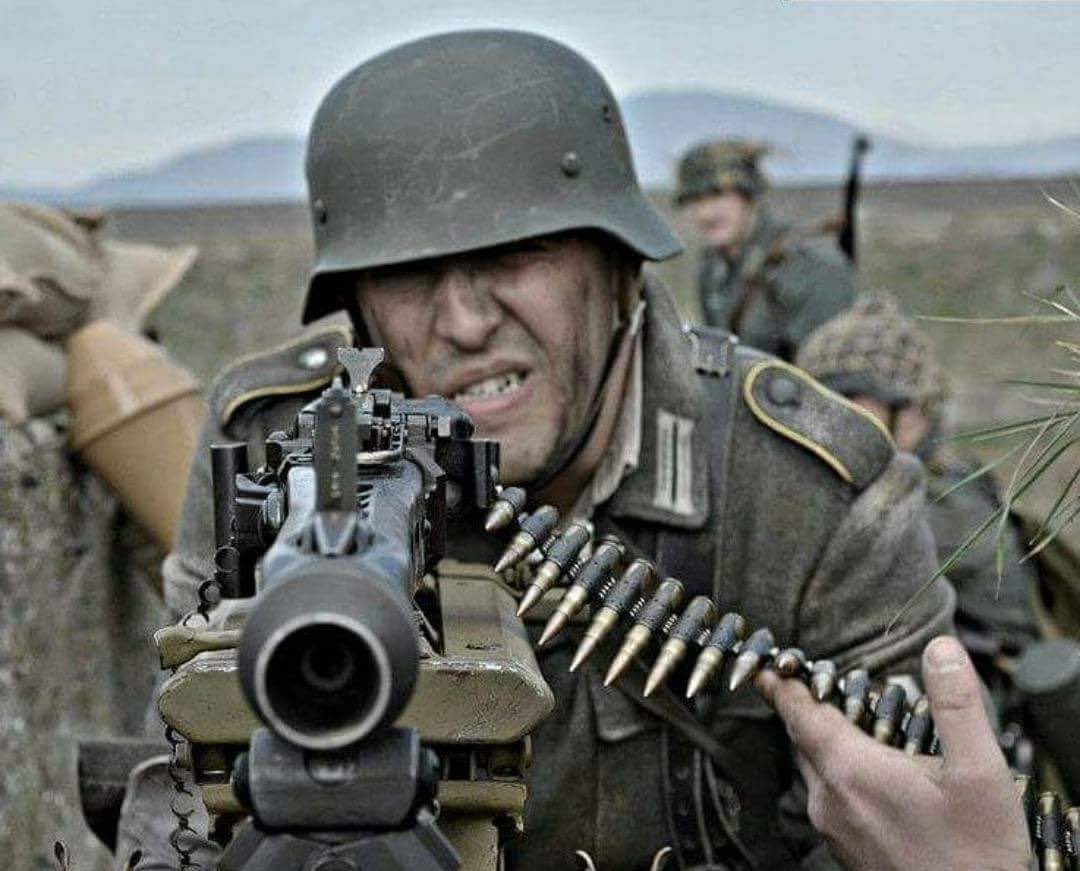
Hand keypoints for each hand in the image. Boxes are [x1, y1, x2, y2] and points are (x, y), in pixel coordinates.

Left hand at [755, 636, 1030, 870]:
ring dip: (825, 743)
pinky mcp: (846, 851)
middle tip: (818, 685)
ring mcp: (834, 829)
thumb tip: (940, 649)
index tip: (764, 666)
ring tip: (851, 723)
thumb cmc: (978, 856)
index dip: (782, 686)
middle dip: (807, 709)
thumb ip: (956, 705)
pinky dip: (840, 774)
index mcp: (850, 770)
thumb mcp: (981, 773)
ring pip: (816, 771)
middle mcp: (829, 800)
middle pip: (804, 740)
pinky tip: (873, 774)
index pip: (800, 714)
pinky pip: (830, 798)